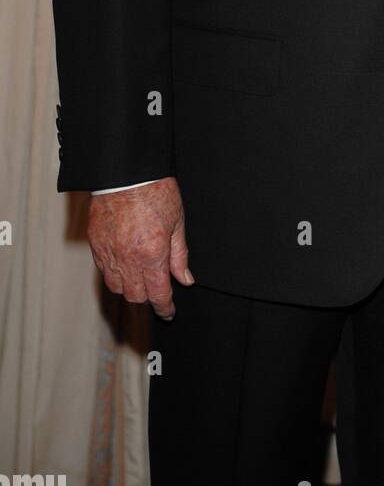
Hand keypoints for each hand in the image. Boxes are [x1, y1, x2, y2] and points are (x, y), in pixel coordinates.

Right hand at [87, 177, 192, 319]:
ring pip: (117, 288)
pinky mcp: (95, 244)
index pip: (158, 294)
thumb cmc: (155, 191)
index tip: (169, 313)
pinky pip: (104, 271)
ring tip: (141, 280)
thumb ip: (180, 255)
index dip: (165, 308)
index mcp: (152, 255)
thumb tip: (185, 279)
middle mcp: (128, 259)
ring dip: (130, 289)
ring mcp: (109, 253)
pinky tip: (124, 267)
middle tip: (158, 292)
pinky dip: (115, 275)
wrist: (126, 172)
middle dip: (149, 299)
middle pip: (136, 297)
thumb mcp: (178, 222)